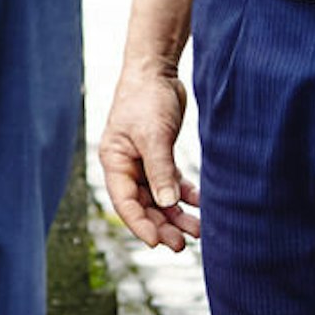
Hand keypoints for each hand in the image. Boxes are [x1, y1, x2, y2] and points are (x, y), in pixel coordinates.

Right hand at [99, 67, 200, 250]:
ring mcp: (144, 162)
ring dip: (176, 214)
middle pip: (144, 205)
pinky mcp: (161, 154)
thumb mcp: (153, 136)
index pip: (125, 203)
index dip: (140, 226)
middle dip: (162, 225)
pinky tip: (200, 204)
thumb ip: (160, 170)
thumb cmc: (147, 99)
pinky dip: (185, 194)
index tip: (158, 243)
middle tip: (183, 244)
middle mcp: (127, 166)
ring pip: (159, 198)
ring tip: (197, 230)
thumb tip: (168, 205)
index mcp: (115, 162)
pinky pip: (171, 183)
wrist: (157, 70)